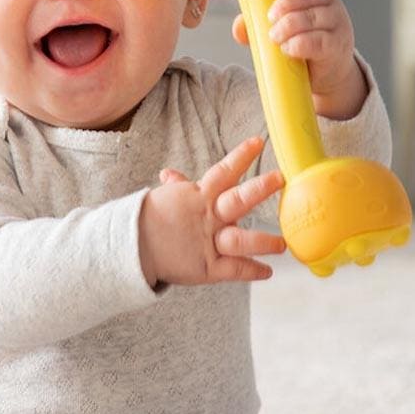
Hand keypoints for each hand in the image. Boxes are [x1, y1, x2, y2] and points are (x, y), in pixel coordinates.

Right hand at [139, 136, 285, 287]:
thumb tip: (170, 173)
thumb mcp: (165, 200)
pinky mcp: (207, 267)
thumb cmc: (150, 222)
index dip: (240, 156)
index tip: (258, 143)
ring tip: (282, 244)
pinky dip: (251, 271)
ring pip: (241, 240)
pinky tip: (268, 271)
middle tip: (279, 179)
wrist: (132, 248)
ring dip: (264, 241)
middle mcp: (208, 218)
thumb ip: (177, 188)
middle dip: (259, 189)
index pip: (222, 172)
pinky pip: (233, 269)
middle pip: (237, 200)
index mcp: (199, 197)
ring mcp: (209, 243)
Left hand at [232, 0, 367, 119]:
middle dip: (284, 6)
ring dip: (288, 28)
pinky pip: (317, 41)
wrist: (325, 74)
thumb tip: (239, 27)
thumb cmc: (302, 46)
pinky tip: (289, 49)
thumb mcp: (279, 30)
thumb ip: (257, 25)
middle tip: (270, 20)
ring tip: (276, 39)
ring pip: (310, 17)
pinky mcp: (337, 46)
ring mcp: (337, 23)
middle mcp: (329, 3)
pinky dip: (298, 44)